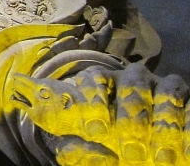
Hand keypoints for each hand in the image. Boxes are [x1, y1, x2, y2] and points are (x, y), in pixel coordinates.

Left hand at [12, 63, 188, 164]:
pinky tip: (183, 148)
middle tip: (130, 152)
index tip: (94, 131)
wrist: (137, 148)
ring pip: (165, 92)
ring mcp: (160, 85)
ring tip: (160, 158)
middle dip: (131, 120)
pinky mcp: (185, 97)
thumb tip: (59, 141)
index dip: (93, 101)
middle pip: (132, 87)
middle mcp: (130, 78)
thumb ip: (74, 142)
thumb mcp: (88, 143)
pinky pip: (188, 105)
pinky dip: (186, 125)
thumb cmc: (106, 141)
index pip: (93, 79)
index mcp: (101, 81)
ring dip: (163, 125)